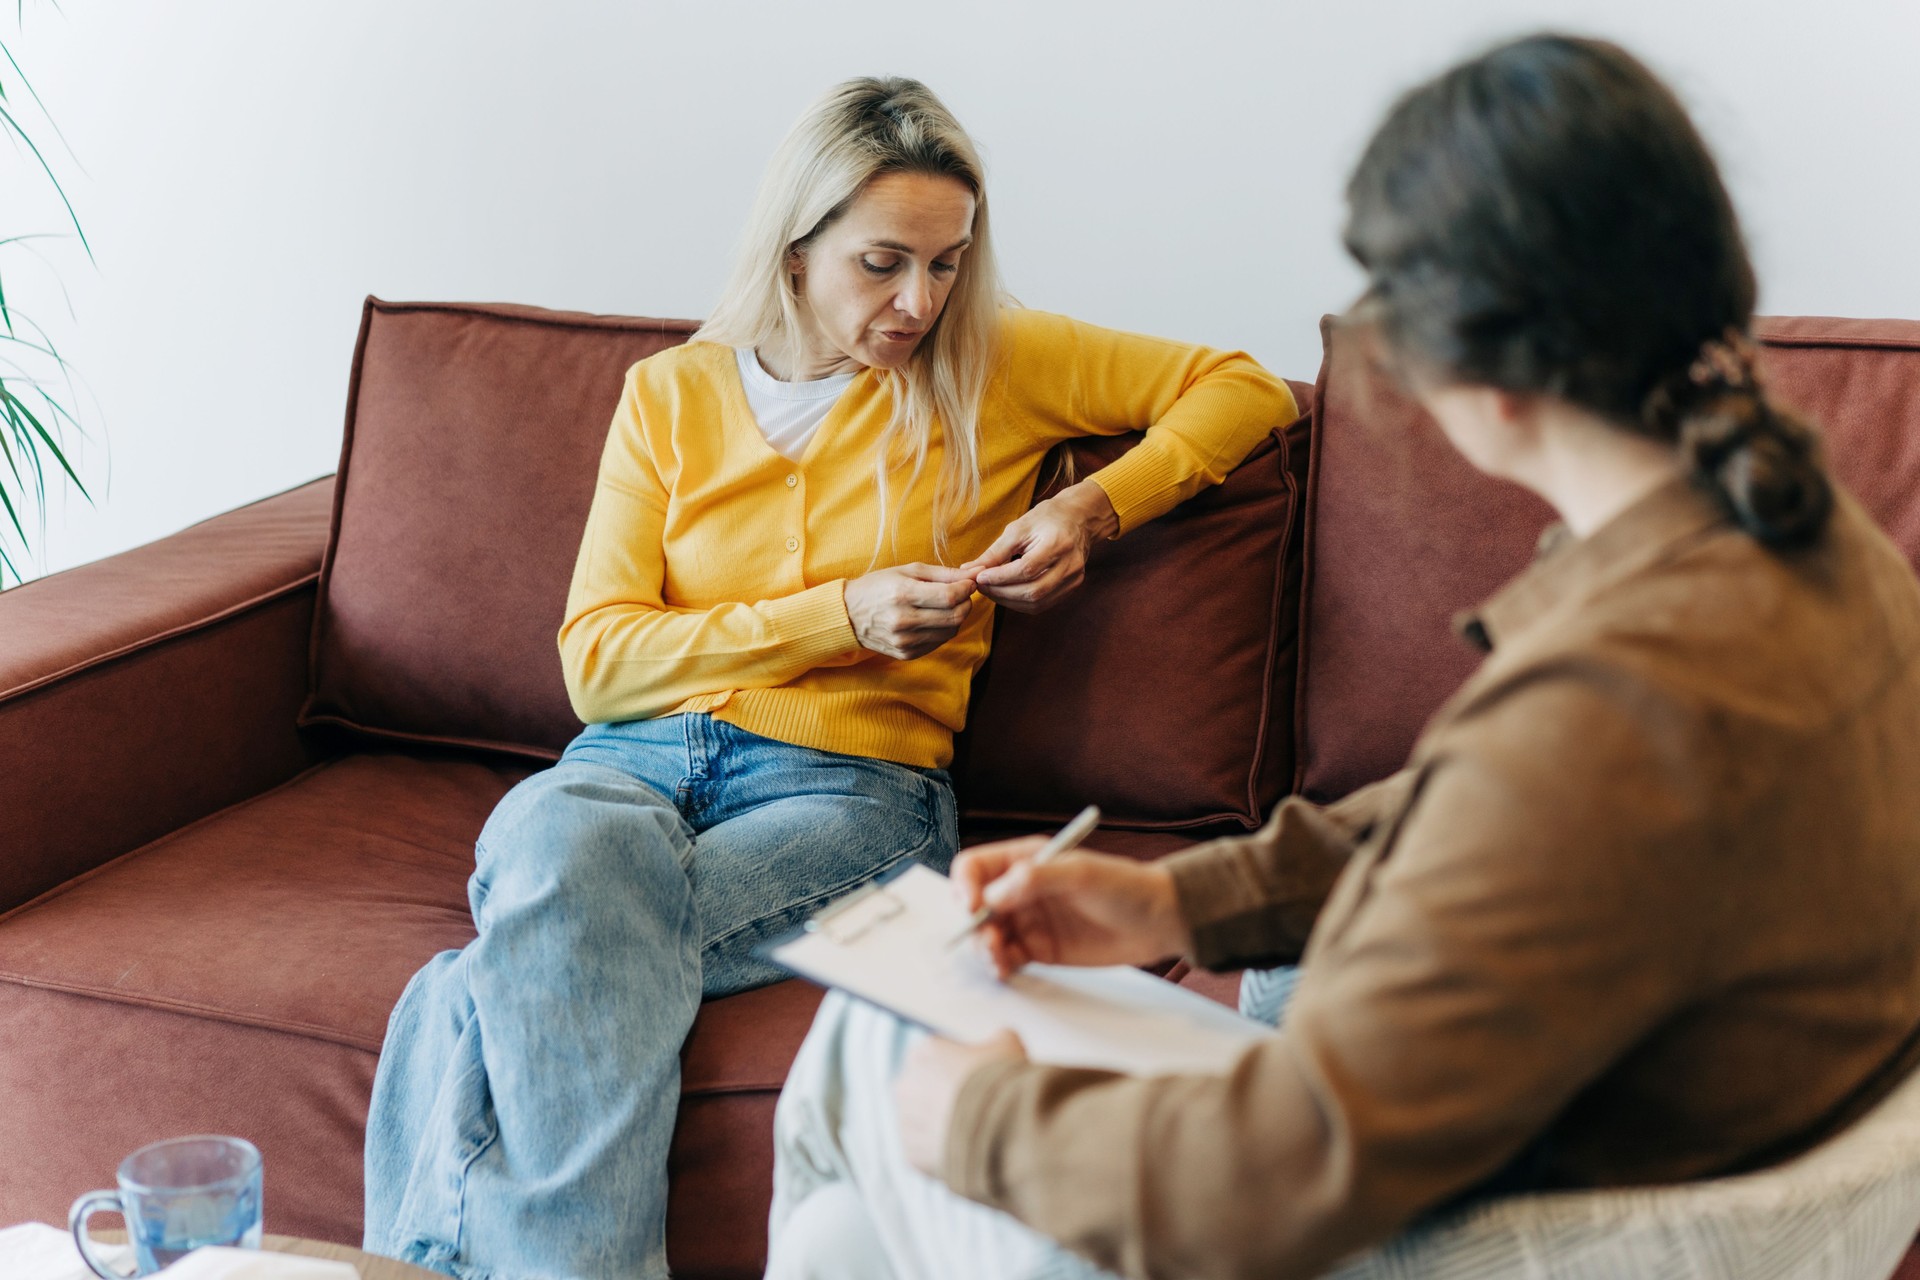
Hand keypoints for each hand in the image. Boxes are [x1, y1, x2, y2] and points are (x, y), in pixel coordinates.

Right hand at [843, 564, 975, 659]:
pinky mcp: (906, 654)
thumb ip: (944, 573)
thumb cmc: (879, 586)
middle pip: (955, 616)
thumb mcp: (908, 570)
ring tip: (946, 606)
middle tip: (962, 594)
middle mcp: (904, 620)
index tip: (968, 583)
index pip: (950, 596)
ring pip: (950, 632)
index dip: (966, 589)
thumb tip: (975, 574)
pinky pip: (938, 643)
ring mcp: (904, 641)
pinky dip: (943, 630)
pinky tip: (932, 619)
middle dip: (966, 603)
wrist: (848, 615)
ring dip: (956, 617)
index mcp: (903, 594)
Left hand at [895, 1030, 1026, 1175]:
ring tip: (974, 1135)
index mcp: (924, 1053)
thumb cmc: (1000, 1082)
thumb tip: (1001, 1040)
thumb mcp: (1008, 1046)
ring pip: (922, 1122)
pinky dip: (942, 1153)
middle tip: (976, 1109)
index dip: (960, 1067)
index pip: (938, 1056)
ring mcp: (906, 1121)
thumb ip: (998, 1039)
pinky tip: (966, 1153)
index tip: (979, 1079)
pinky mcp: (911, 1154)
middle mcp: (906, 1084)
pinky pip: (925, 1152)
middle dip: (945, 1097)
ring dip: (941, 1126)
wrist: (998, 1130)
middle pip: (925, 1089)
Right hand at [952, 838, 1189, 978]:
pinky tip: (1006, 970)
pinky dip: (999, 965)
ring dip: (983, 949)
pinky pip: (1006, 958)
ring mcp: (1028, 921)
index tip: (972, 907)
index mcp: (1025, 861)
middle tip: (989, 941)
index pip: (976, 868)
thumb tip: (993, 895)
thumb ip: (1036, 879)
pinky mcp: (1039, 949)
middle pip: (975, 905)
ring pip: (986, 935)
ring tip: (1000, 960)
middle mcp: (1021, 890)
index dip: (965, 886)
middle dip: (973, 924)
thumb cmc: (1126, 887)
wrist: (1159, 921)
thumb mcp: (1082, 874)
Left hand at [961, 480, 1118, 613]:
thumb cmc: (1046, 518)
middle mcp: (1070, 565)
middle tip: (981, 586)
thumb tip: (969, 570)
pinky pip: (1043, 604)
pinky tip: (1007, 593)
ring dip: (1009, 601)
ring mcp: (1074, 579)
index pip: (1026, 570)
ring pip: (1037, 603)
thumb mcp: (1019, 528)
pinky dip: (1021, 603)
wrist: (1078, 519)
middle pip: (1033, 591)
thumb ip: (995, 551)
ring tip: (991, 590)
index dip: (1000, 577)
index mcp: (1058, 544)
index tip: (979, 577)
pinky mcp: (1072, 587)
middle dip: (1001, 593)